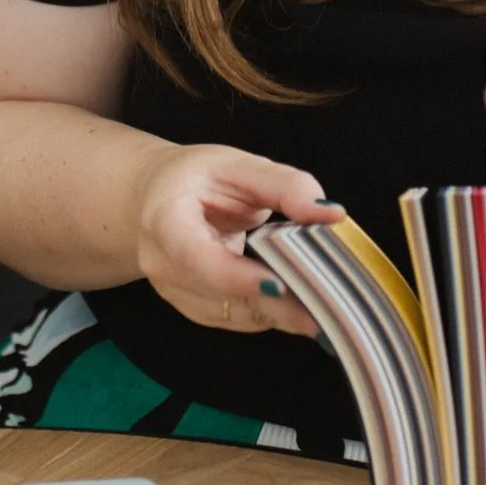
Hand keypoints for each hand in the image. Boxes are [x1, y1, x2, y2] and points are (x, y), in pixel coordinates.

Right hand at [132, 143, 342, 337]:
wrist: (154, 198)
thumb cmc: (194, 178)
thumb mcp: (239, 165)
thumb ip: (285, 186)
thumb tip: (330, 212)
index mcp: (166, 222)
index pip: (201, 261)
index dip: (242, 279)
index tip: (284, 285)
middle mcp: (163, 266)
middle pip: (224, 297)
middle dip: (279, 305)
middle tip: (331, 306)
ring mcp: (176, 293)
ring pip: (235, 315)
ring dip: (281, 314)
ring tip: (328, 307)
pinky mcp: (194, 308)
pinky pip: (238, 319)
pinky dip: (271, 314)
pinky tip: (303, 305)